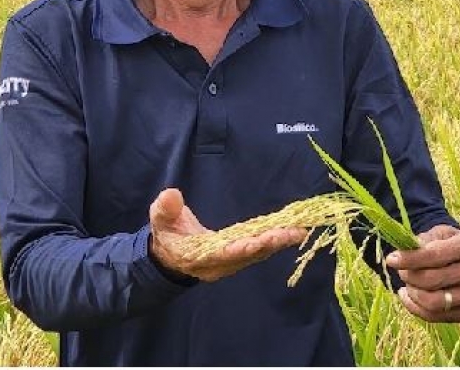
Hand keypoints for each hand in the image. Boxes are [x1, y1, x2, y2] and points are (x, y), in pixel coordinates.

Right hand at [148, 188, 307, 282]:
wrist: (170, 254)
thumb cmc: (166, 235)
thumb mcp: (159, 220)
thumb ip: (165, 209)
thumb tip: (171, 195)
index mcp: (199, 256)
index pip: (222, 254)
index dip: (239, 249)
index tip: (256, 243)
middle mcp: (220, 264)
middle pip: (248, 255)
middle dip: (270, 243)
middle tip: (293, 232)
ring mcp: (231, 261)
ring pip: (258, 253)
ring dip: (279, 242)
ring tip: (299, 231)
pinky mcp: (240, 255)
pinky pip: (260, 249)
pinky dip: (276, 241)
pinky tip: (292, 232)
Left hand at [385, 225, 459, 322]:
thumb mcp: (446, 234)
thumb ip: (425, 240)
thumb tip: (403, 251)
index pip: (435, 256)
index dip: (409, 259)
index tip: (391, 259)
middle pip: (432, 280)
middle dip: (409, 276)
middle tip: (401, 271)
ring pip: (434, 302)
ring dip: (413, 293)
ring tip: (407, 284)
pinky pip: (436, 317)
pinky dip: (416, 308)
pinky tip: (409, 296)